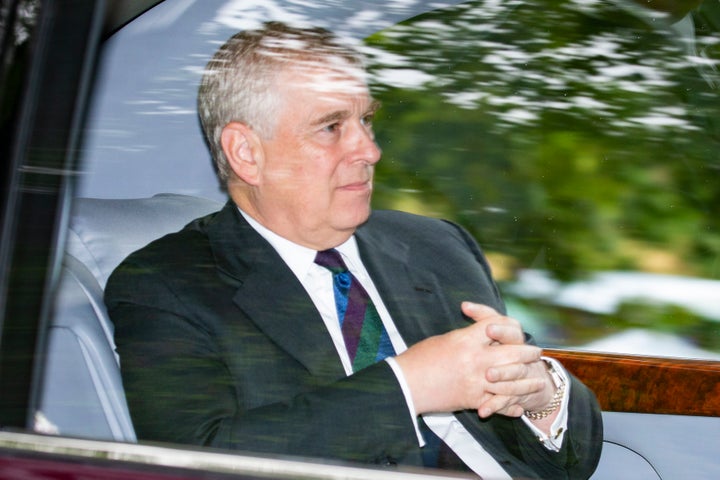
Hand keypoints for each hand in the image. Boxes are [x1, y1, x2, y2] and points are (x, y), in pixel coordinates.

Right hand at [394, 302, 543, 414]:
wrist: (406, 385)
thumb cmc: (419, 358)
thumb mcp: (444, 339)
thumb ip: (466, 337)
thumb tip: (481, 335)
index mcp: (466, 340)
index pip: (498, 326)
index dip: (508, 326)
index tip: (515, 329)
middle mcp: (475, 360)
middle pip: (513, 353)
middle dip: (528, 353)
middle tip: (536, 353)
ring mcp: (476, 381)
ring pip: (511, 382)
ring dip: (527, 382)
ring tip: (538, 381)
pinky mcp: (472, 400)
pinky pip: (498, 403)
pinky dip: (510, 406)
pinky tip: (518, 406)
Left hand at [462, 302, 555, 418]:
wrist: (534, 380)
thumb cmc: (505, 349)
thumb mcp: (496, 331)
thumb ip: (482, 316)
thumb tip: (464, 304)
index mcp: (513, 336)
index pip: (511, 326)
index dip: (501, 327)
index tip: (488, 328)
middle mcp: (520, 354)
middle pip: (516, 349)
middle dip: (503, 353)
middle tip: (489, 349)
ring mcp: (521, 374)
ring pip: (515, 373)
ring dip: (503, 375)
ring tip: (488, 376)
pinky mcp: (517, 395)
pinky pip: (508, 401)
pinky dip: (495, 406)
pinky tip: (483, 411)